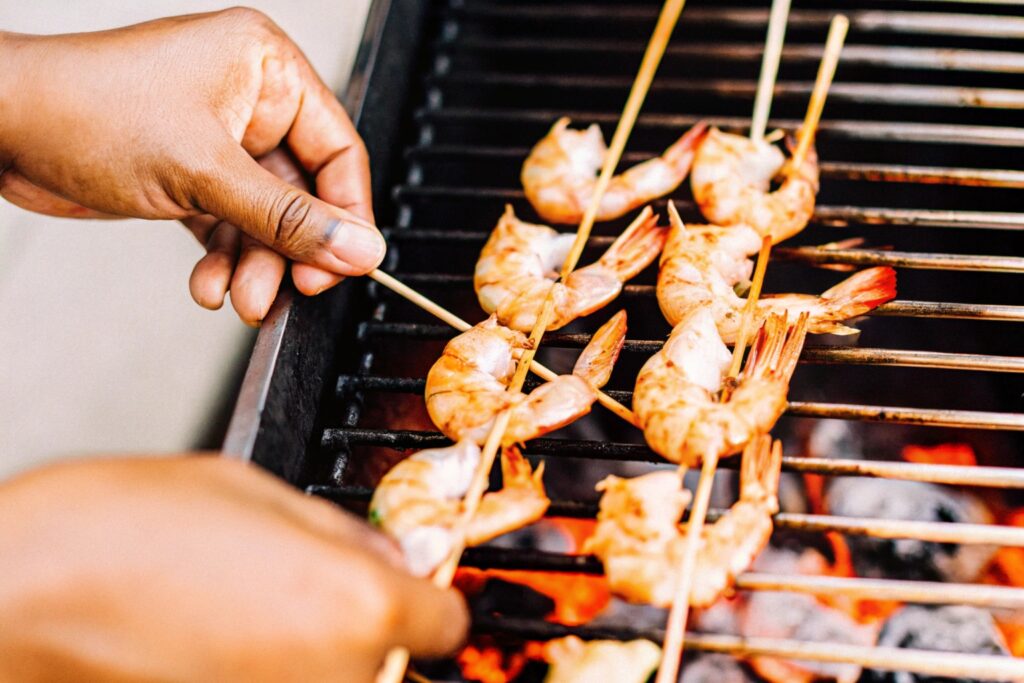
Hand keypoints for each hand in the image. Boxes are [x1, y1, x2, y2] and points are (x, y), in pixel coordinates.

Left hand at [0, 9, 384, 323]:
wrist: (2, 129)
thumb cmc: (87, 110)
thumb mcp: (205, 171)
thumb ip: (289, 218)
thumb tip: (358, 248)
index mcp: (267, 68)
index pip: (338, 150)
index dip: (347, 214)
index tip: (349, 264)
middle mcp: (249, 101)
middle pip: (303, 193)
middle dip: (290, 250)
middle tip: (291, 290)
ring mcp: (219, 141)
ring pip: (265, 219)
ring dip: (255, 265)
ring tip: (240, 297)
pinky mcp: (192, 175)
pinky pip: (229, 226)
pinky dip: (223, 260)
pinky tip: (208, 284)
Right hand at [0, 456, 466, 681]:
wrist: (10, 602)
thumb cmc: (115, 536)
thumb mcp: (251, 490)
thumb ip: (339, 530)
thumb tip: (387, 553)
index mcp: (356, 606)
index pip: (443, 623)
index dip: (423, 598)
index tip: (401, 586)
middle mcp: (335, 681)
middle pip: (387, 659)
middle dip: (352, 625)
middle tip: (290, 590)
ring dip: (302, 657)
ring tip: (237, 616)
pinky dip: (258, 677)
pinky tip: (212, 650)